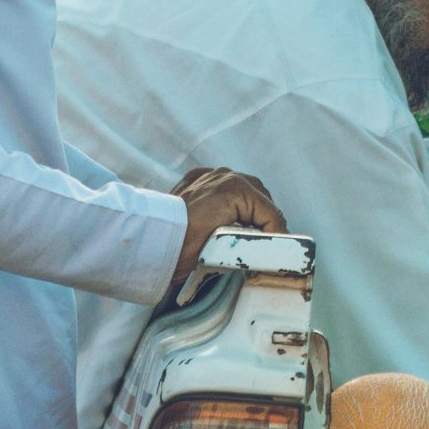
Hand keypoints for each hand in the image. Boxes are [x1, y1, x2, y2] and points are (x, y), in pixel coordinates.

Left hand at [171, 167, 286, 281]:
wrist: (144, 242)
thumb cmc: (181, 249)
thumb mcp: (224, 250)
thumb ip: (252, 245)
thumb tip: (269, 252)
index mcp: (235, 190)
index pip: (270, 212)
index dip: (280, 234)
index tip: (284, 250)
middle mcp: (223, 176)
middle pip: (260, 196)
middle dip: (267, 218)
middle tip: (269, 241)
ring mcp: (207, 175)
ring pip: (242, 187)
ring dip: (250, 206)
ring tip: (250, 229)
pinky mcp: (194, 179)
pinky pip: (221, 184)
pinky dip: (230, 198)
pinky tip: (229, 214)